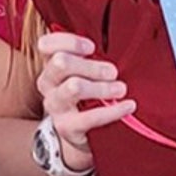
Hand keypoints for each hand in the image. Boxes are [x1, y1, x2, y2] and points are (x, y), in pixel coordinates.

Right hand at [34, 31, 135, 171]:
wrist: (77, 134)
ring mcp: (55, 105)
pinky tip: (128, 106)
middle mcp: (48, 83)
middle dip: (91, 65)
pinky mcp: (66, 127)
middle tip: (112, 72)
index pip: (47, 44)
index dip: (69, 41)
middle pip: (61, 62)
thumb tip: (115, 42)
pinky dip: (113, 110)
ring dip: (101, 86)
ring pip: (74, 87)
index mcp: (50, 65)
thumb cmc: (85, 96)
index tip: (91, 47)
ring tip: (121, 89)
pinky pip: (90, 117)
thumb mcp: (83, 73)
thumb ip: (89, 58)